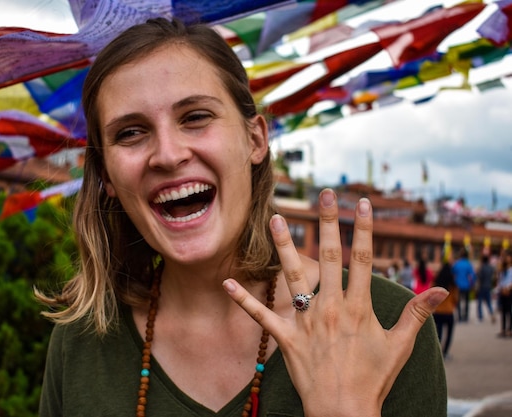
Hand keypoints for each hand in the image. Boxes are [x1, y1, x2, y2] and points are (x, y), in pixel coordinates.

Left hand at [223, 188, 447, 416]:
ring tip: (276, 218)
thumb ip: (416, 314)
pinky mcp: (286, 338)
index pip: (363, 259)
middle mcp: (331, 307)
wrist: (344, 413)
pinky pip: (262, 316)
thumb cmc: (373, 379)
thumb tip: (441, 290)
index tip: (361, 203)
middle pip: (329, 257)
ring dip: (284, 245)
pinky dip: (245, 299)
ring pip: (293, 276)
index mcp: (359, 307)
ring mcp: (307, 322)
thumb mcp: (399, 346)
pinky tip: (227, 282)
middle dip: (327, 223)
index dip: (363, 229)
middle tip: (323, 194)